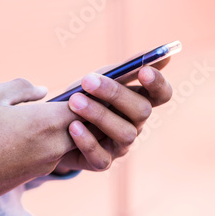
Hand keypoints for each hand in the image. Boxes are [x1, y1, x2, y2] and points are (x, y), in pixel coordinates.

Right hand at [0, 78, 80, 215]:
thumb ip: (23, 87)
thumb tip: (44, 91)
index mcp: (46, 122)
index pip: (85, 107)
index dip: (85, 96)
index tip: (79, 88)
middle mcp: (53, 147)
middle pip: (82, 128)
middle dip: (77, 114)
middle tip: (62, 100)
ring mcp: (43, 166)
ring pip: (65, 143)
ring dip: (58, 130)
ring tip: (35, 117)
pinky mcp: (31, 178)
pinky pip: (48, 156)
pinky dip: (43, 144)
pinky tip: (19, 137)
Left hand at [54, 60, 172, 172]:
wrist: (53, 128)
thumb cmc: (81, 98)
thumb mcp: (97, 81)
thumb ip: (123, 69)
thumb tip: (161, 53)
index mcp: (138, 102)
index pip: (161, 94)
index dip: (157, 84)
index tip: (143, 70)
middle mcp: (134, 125)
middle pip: (141, 111)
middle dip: (115, 94)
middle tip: (87, 81)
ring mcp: (120, 146)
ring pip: (124, 133)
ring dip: (98, 115)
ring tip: (73, 101)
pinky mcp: (102, 163)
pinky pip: (101, 157)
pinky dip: (87, 141)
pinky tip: (72, 126)